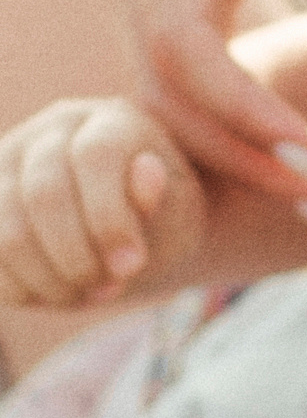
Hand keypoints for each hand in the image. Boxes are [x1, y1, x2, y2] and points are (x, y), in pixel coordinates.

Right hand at [0, 95, 207, 307]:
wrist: (134, 231)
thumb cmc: (164, 219)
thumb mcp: (178, 214)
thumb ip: (160, 201)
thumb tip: (148, 171)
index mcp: (111, 122)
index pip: (94, 156)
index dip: (109, 217)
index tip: (132, 266)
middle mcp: (50, 131)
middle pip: (43, 194)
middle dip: (77, 257)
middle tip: (110, 290)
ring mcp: (8, 164)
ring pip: (6, 228)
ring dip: (49, 278)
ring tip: (89, 294)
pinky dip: (22, 287)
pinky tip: (59, 294)